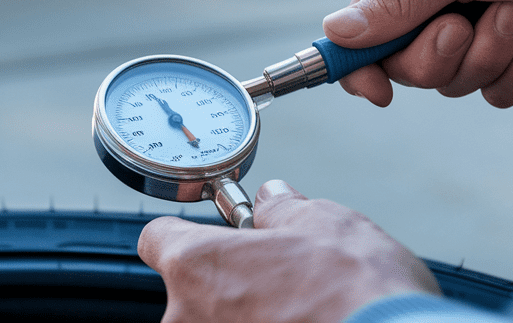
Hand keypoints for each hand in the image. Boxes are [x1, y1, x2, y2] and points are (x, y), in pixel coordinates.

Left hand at [138, 180, 440, 322]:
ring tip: (298, 312)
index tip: (211, 235)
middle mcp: (187, 319)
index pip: (157, 238)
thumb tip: (273, 201)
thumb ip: (281, 210)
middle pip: (188, 292)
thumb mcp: (321, 221)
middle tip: (275, 279)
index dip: (185, 232)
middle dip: (228, 284)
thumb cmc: (355, 290)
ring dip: (247, 319)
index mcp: (196, 265)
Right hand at [323, 0, 512, 107]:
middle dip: (439, 53)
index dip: (362, 58)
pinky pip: (496, 90)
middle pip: (408, 60)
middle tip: (463, 27)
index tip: (373, 90)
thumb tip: (336, 32)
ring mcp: (484, 25)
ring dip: (488, 54)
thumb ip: (398, 2)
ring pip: (454, 79)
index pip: (369, 18)